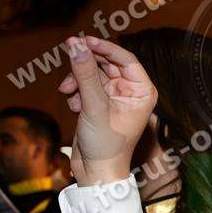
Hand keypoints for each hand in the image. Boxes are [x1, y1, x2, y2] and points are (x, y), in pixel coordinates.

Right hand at [58, 36, 157, 185]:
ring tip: (68, 91)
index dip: (104, 48)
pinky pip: (86, 86)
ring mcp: (115, 98)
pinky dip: (76, 91)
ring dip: (78, 80)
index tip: (83, 40)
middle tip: (68, 56)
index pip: (126, 59)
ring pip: (93, 74)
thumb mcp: (95, 106)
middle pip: (107, 64)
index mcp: (143, 91)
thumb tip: (76, 45)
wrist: (98, 171)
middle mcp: (132, 92)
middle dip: (86, 65)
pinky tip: (73, 105)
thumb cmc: (108, 145)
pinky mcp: (100, 104)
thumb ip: (85, 74)